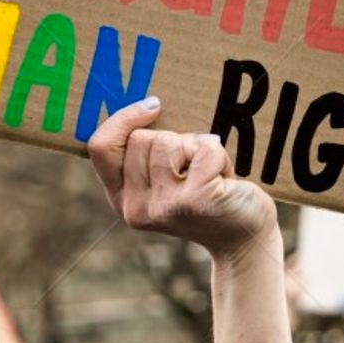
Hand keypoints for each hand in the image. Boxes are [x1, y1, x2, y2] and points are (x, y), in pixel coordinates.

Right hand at [88, 97, 276, 262]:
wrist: (243, 238)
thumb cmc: (206, 197)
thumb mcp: (164, 181)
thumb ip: (146, 156)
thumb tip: (146, 104)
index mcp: (122, 199)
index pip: (100, 147)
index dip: (123, 119)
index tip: (153, 106)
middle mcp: (136, 208)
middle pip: (141, 138)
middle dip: (173, 140)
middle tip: (193, 167)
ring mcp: (164, 206)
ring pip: (168, 141)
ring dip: (196, 148)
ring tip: (209, 173)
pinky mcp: (195, 199)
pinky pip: (204, 148)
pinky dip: (220, 155)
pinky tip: (225, 179)